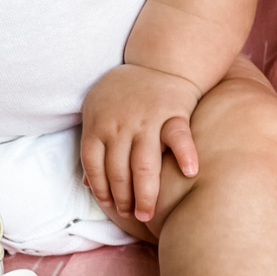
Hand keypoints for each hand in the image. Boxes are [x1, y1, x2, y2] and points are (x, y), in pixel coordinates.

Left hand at [81, 64, 200, 222]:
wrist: (162, 60)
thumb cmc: (128, 94)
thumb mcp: (100, 112)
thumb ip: (95, 145)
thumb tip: (88, 183)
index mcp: (99, 123)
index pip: (93, 164)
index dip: (100, 189)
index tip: (111, 206)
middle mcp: (121, 123)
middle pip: (119, 171)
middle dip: (124, 199)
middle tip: (133, 215)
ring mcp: (148, 119)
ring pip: (145, 164)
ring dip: (145, 194)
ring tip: (148, 214)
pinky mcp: (174, 112)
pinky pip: (179, 137)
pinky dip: (185, 155)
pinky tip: (189, 173)